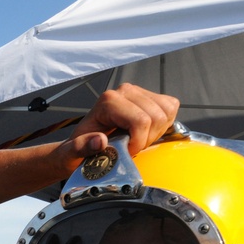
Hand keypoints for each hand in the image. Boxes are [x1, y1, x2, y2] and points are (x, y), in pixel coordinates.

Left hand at [62, 83, 179, 162]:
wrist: (84, 143)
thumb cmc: (80, 147)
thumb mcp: (73, 152)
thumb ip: (80, 148)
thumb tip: (99, 140)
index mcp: (108, 101)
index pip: (141, 121)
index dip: (138, 142)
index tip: (127, 152)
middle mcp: (125, 90)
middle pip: (156, 117)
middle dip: (147, 139)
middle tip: (132, 147)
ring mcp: (139, 92)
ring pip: (166, 112)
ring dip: (156, 132)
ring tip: (139, 140)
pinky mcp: (151, 97)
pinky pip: (171, 107)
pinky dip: (164, 124)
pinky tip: (148, 132)